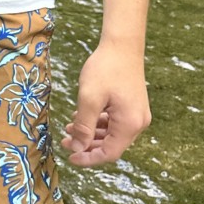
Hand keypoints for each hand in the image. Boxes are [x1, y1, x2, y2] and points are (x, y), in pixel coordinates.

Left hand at [62, 39, 150, 165]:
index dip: (89, 158)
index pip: (109, 153)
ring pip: (111, 133)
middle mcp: (138, 122)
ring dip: (90, 133)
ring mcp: (137, 114)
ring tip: (70, 127)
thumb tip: (78, 148)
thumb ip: (83, 126)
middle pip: (111, 145)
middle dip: (87, 145)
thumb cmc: (106, 69)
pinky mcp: (132, 106)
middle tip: (65, 141)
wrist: (122, 45)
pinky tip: (81, 116)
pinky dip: (98, 122)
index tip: (70, 157)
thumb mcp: (89, 98)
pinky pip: (114, 122)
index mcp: (130, 124)